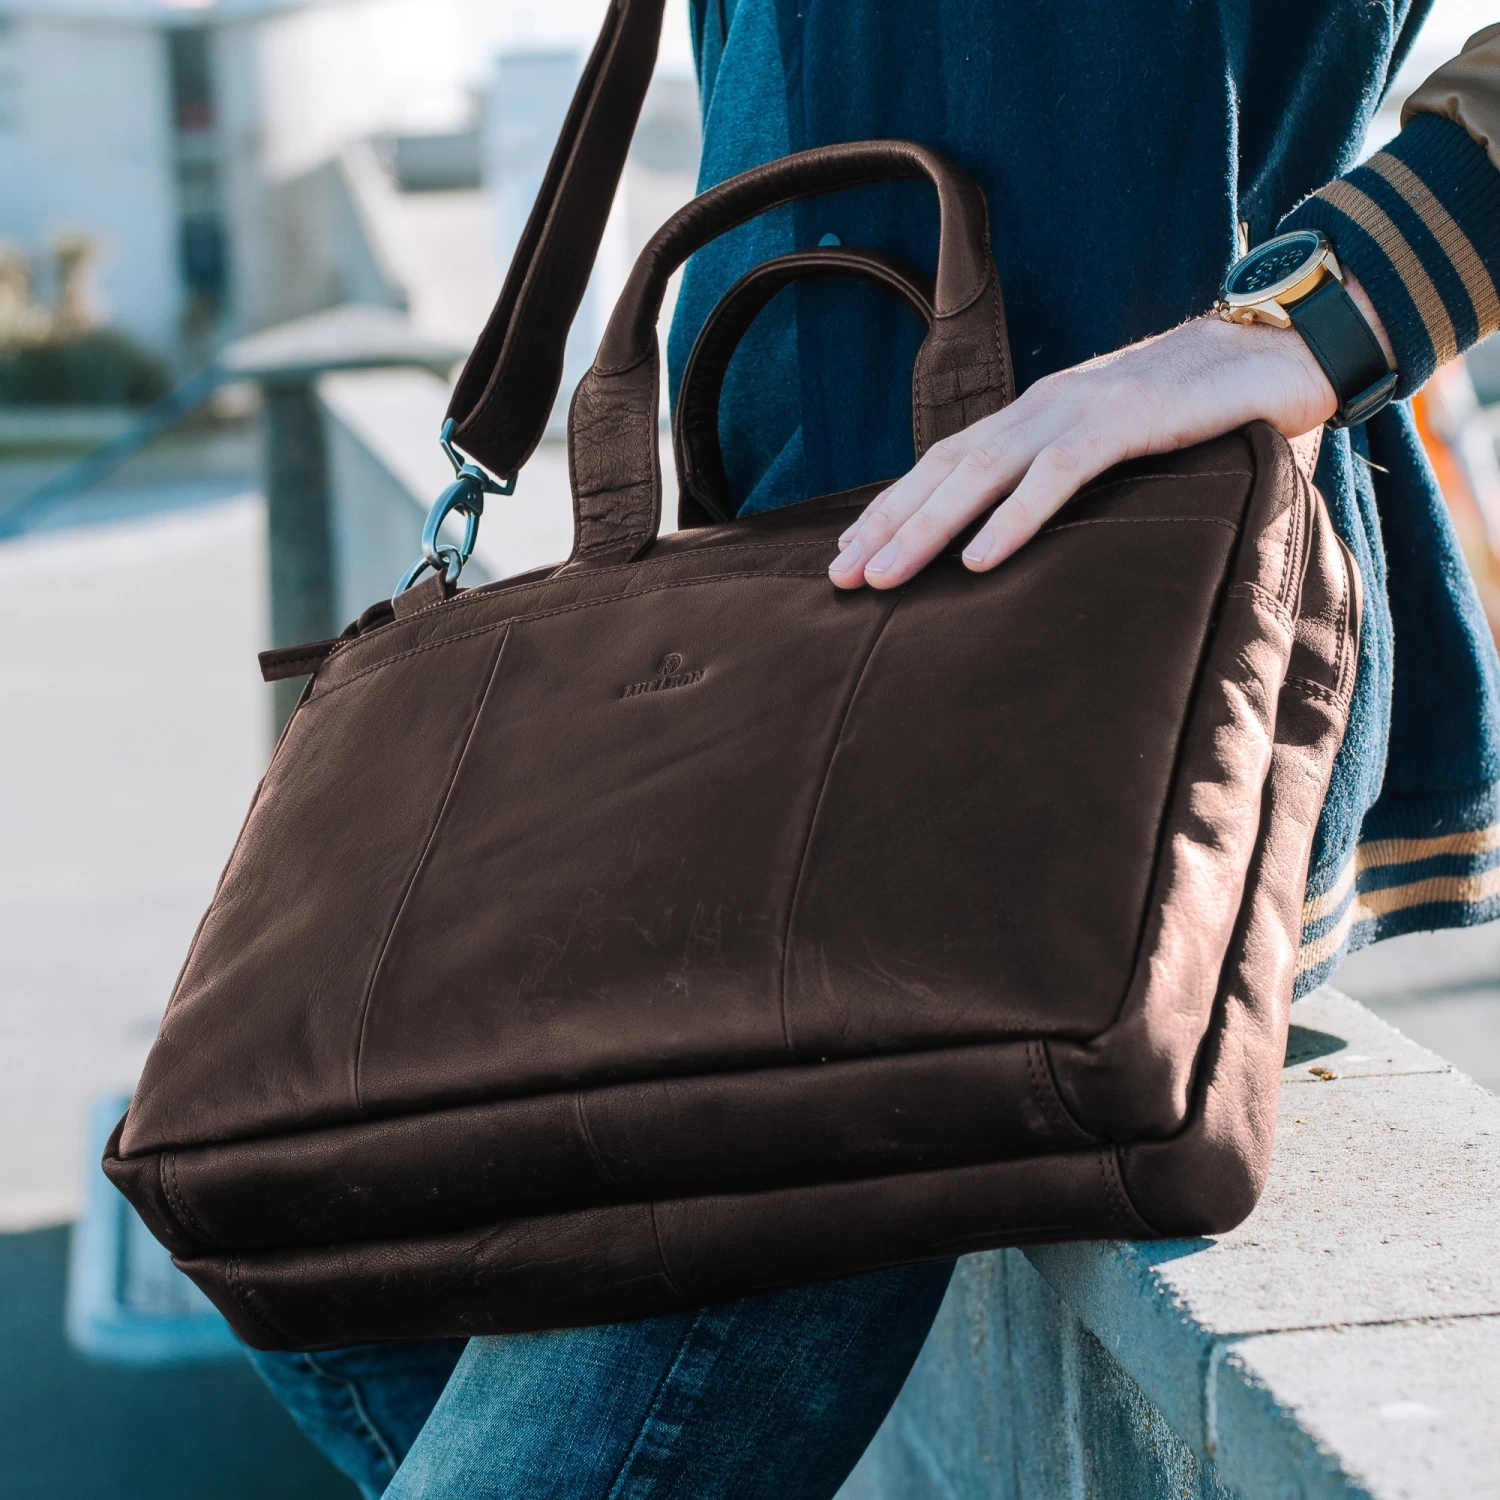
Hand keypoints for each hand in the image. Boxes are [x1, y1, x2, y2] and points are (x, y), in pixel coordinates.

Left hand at [828, 275, 1392, 589]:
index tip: (850, 550)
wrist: (1277, 351)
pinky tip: (980, 557)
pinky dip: (1016, 516)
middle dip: (888, 523)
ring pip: (984, 472)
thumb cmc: (1195, 412)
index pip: (946, 463)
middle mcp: (1043, 408)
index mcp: (1036, 416)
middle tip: (842, 574)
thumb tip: (1025, 535)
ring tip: (884, 573)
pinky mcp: (1127, 420)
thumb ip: (1069, 480)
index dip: (894, 505)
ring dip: (928, 525)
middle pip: (946, 469)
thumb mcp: (1115, 449)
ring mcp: (1081, 410)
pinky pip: (1059, 474)